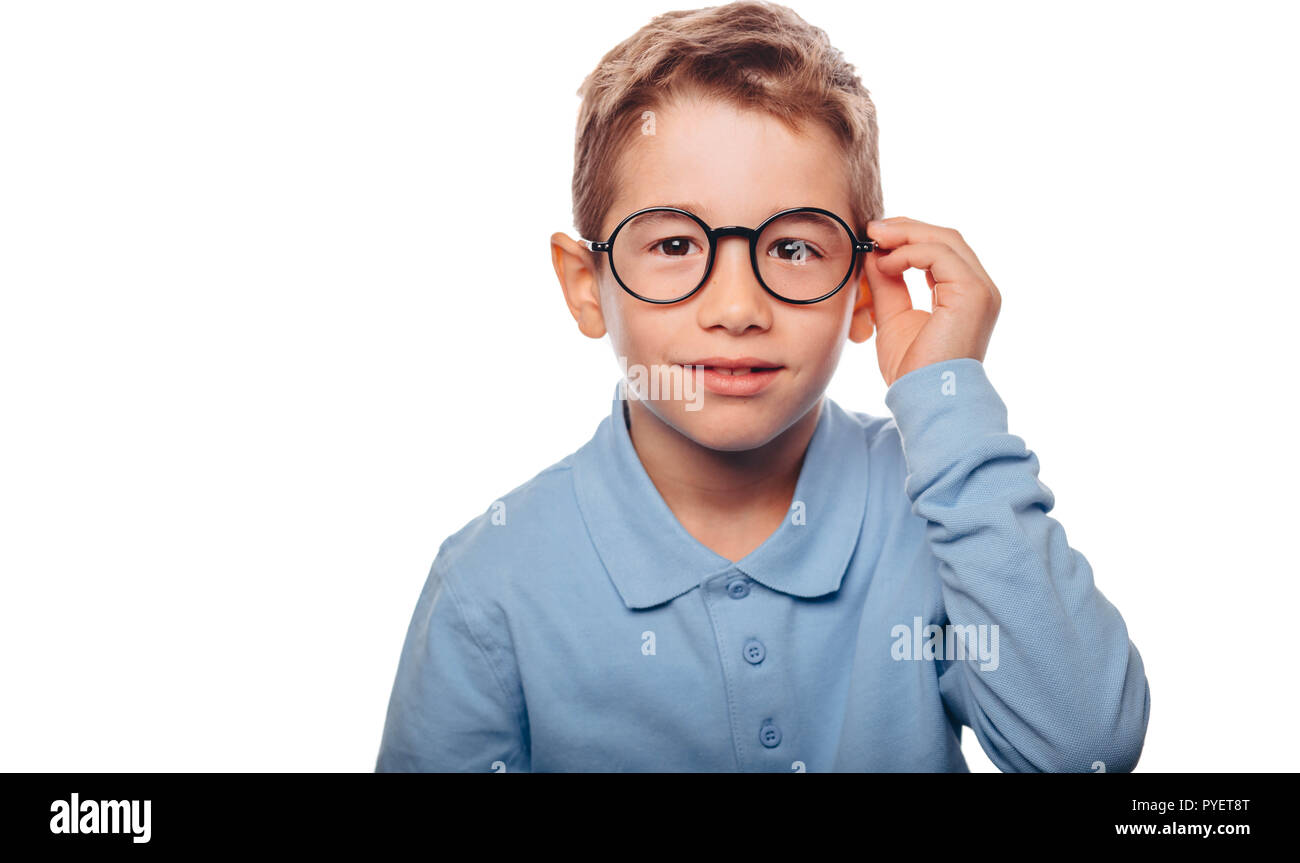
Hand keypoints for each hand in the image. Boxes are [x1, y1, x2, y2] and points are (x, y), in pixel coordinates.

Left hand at [858, 217, 1000, 386]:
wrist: (925, 399)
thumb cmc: (912, 370)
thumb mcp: (893, 317)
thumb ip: (888, 284)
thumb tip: (874, 253)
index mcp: (964, 293)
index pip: (940, 250)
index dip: (908, 237)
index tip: (874, 237)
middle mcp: (979, 288)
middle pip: (946, 237)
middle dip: (906, 228)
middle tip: (872, 229)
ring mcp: (980, 290)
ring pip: (945, 240)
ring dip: (906, 234)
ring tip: (875, 238)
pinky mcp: (973, 293)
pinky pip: (940, 255)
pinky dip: (909, 253)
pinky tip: (886, 263)